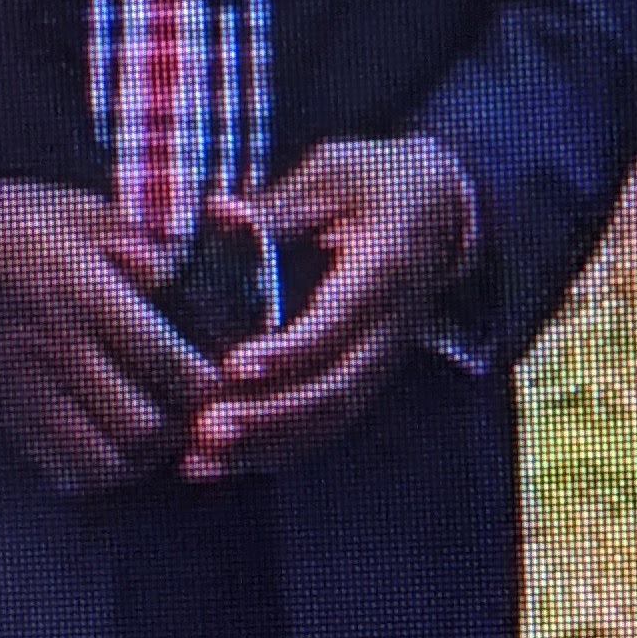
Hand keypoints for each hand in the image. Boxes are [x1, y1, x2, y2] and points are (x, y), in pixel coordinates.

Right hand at [0, 177, 215, 492]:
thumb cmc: (16, 220)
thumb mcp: (87, 211)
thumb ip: (146, 243)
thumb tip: (195, 274)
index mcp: (89, 295)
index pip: (170, 363)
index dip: (209, 384)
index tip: (219, 379)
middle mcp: (60, 348)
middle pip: (142, 427)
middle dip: (179, 430)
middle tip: (192, 415)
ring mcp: (27, 386)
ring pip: (102, 461)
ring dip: (138, 459)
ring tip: (153, 436)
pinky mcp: (4, 409)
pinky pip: (60, 469)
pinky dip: (94, 469)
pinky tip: (108, 444)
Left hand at [179, 137, 474, 481]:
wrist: (439, 209)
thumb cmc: (375, 184)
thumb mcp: (331, 175)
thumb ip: (276, 205)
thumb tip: (218, 215)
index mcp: (384, 268)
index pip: (338, 321)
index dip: (289, 350)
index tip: (235, 366)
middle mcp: (387, 327)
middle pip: (336, 391)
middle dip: (268, 419)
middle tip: (205, 431)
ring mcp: (377, 359)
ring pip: (327, 420)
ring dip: (262, 448)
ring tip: (198, 462)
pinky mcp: (359, 376)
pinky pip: (320, 425)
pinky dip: (270, 450)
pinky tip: (218, 462)